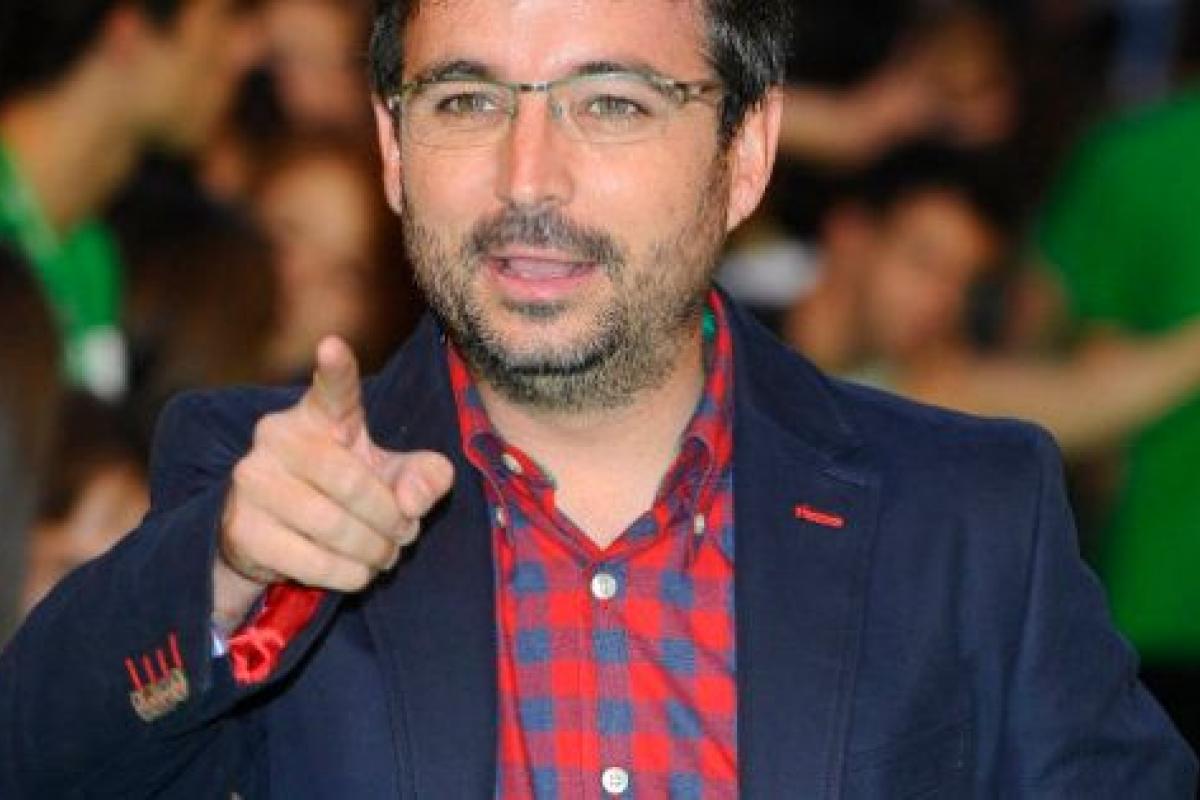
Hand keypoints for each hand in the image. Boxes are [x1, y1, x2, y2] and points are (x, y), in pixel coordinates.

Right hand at [213, 337, 454, 628]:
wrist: (275, 535)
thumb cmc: (345, 491)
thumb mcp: (393, 477)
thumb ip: (425, 477)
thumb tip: (413, 502)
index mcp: (319, 416)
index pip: (332, 391)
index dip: (335, 370)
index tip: (333, 346)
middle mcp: (277, 438)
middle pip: (351, 482)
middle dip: (390, 519)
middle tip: (405, 534)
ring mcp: (253, 482)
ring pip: (332, 525)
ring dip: (372, 551)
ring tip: (385, 556)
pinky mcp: (242, 528)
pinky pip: (310, 560)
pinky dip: (346, 574)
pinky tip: (356, 572)